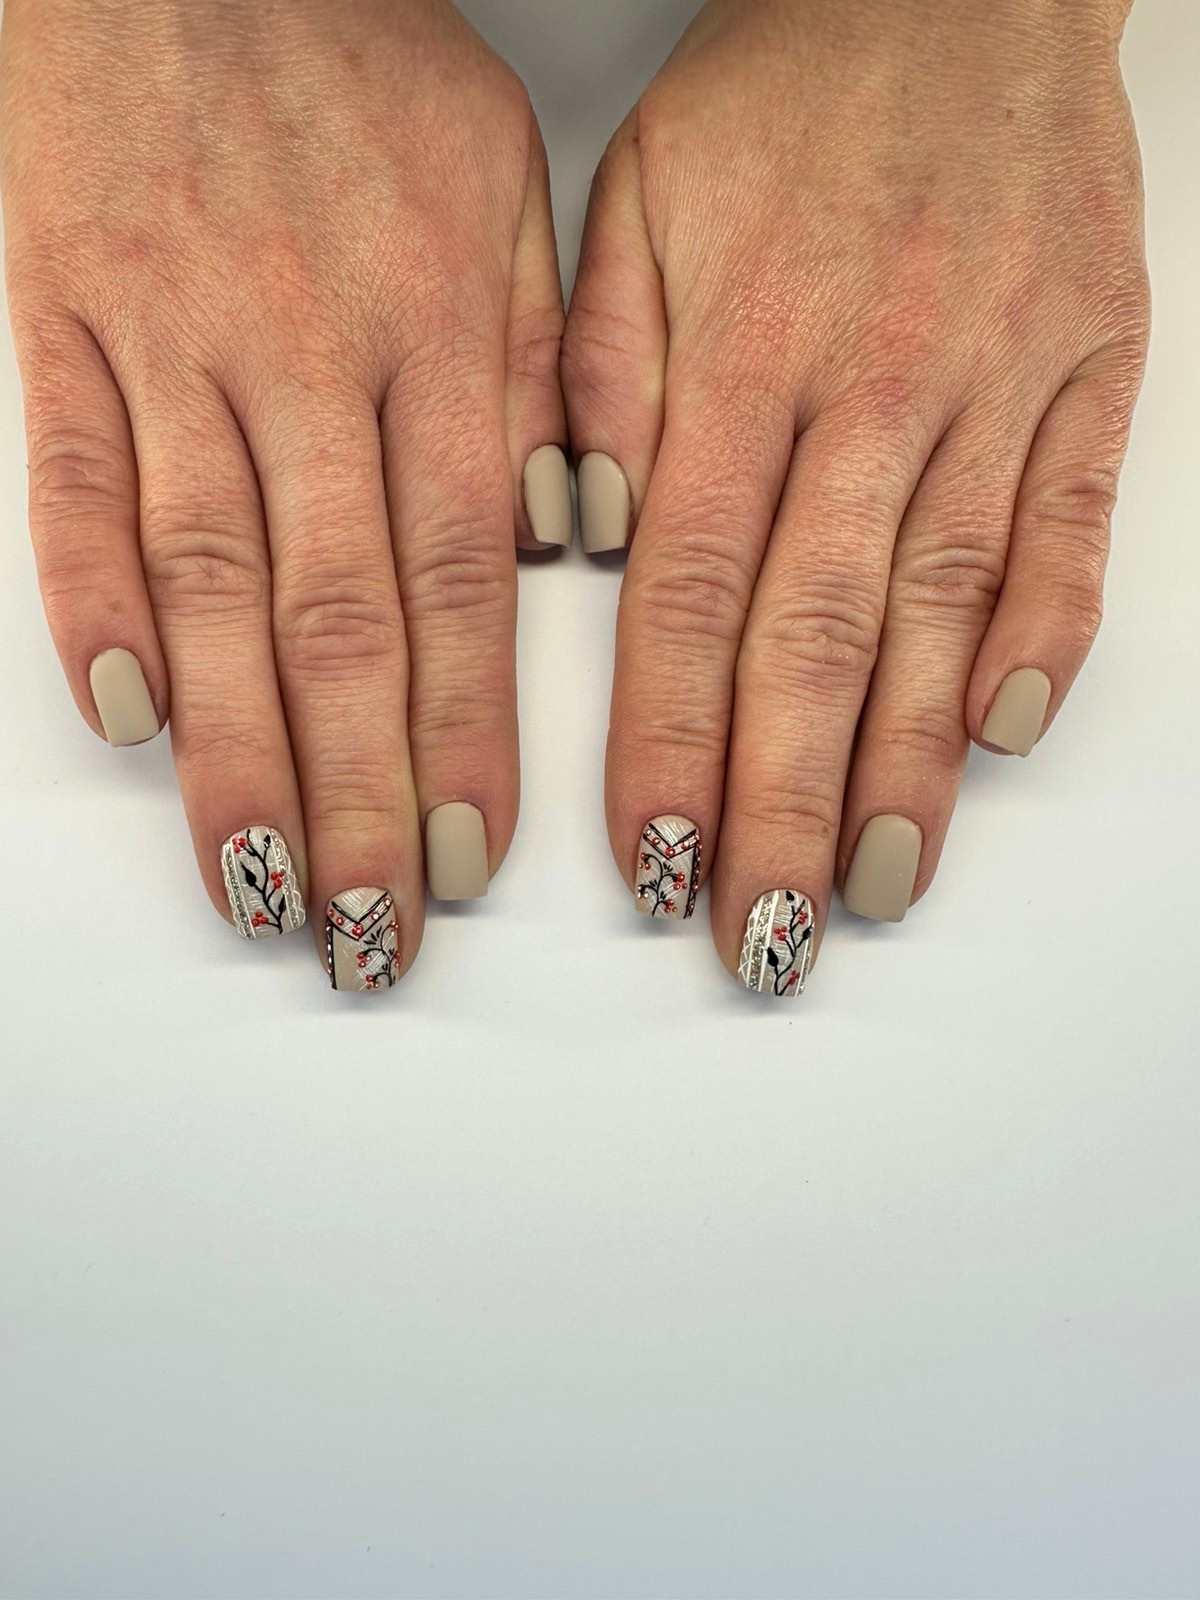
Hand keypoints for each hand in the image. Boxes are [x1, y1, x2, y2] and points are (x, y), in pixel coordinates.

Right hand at [1, 0, 568, 988]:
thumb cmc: (360, 58)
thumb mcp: (512, 185)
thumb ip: (549, 365)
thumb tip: (565, 534)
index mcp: (438, 328)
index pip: (461, 580)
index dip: (462, 735)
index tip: (467, 860)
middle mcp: (308, 353)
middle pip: (334, 617)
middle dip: (355, 793)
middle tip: (364, 929)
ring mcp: (174, 338)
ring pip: (206, 579)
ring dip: (231, 747)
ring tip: (255, 884)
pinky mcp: (62, 317)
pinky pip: (74, 479)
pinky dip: (91, 601)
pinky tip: (123, 719)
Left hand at [562, 0, 1147, 993]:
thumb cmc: (785, 97)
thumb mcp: (638, 200)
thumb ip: (602, 369)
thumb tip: (587, 533)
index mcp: (743, 352)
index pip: (690, 593)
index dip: (673, 744)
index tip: (657, 862)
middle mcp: (871, 383)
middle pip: (817, 634)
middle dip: (783, 801)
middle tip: (761, 936)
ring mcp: (994, 382)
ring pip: (944, 607)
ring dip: (906, 763)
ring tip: (871, 888)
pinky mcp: (1090, 371)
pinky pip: (1071, 525)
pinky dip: (1045, 635)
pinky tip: (1003, 739)